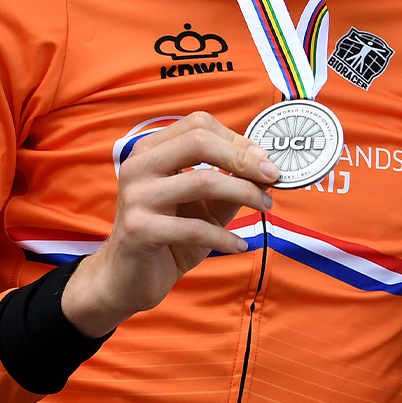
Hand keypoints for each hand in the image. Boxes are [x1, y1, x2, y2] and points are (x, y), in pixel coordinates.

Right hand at [61, 112, 279, 337]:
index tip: (265, 160)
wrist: (128, 278)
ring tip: (265, 207)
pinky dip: (225, 236)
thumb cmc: (171, 235)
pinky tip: (240, 245)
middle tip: (274, 176)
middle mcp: (139, 166)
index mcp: (151, 151)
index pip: (199, 125)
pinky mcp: (138, 229)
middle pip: (198, 141)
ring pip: (202, 180)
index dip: (238, 139)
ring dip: (245, 193)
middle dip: (243, 158)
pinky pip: (194, 227)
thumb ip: (232, 183)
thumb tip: (268, 169)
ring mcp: (136, 196)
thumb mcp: (207, 205)